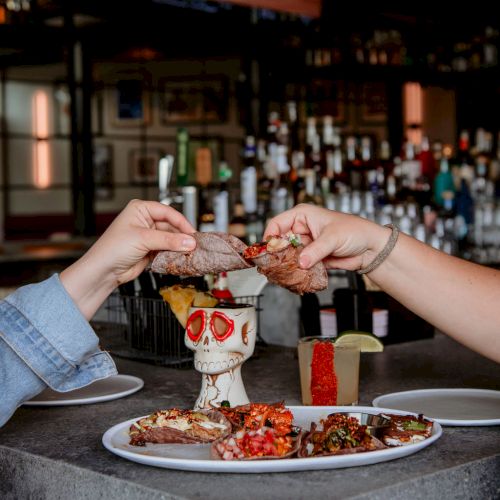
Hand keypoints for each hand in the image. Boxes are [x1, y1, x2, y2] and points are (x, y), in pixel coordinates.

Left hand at [60, 200, 195, 318]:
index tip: (193, 233)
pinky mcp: (151, 250)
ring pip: (171, 239)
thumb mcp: (143, 239)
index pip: (168, 212)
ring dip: (179, 246)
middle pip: (171, 226)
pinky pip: (168, 249)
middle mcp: (145, 220)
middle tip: (194, 245)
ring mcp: (148, 236)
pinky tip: (180, 257)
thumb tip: (189, 241)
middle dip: (182, 236)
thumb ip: (169, 240)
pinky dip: (174, 254)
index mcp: (141, 209)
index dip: (182, 222)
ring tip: (189, 252)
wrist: (103, 271)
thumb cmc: (113, 248)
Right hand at [264, 204, 388, 270]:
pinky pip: (298, 267)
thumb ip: (315, 251)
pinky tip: (297, 278)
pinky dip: (297, 273)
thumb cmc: (354, 232)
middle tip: (276, 267)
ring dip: (287, 266)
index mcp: (302, 216)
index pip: (277, 224)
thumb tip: (301, 262)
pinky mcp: (311, 259)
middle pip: (280, 243)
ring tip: (286, 275)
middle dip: (278, 255)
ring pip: (288, 257)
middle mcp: (301, 230)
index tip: (268, 251)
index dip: (270, 237)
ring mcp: (306, 246)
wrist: (371, 248)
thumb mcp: (332, 238)